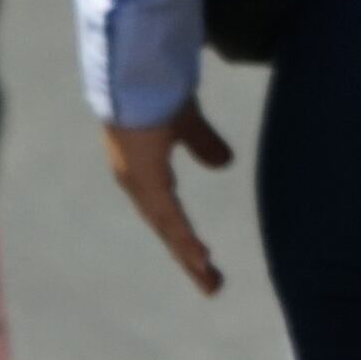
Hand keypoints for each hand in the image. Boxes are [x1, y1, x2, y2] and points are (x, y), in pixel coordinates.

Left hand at [106, 100, 232, 296]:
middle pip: (167, 228)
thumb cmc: (157, 89)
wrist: (136, 73)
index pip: (168, 211)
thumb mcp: (188, 121)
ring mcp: (139, 182)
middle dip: (189, 257)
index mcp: (145, 169)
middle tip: (212, 286)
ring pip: (168, 227)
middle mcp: (138, 181)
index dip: (185, 235)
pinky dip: (184, 237)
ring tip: (211, 280)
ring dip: (189, 255)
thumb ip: (203, 143)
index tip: (204, 258)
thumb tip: (224, 164)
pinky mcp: (145, 178)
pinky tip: (200, 256)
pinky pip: (168, 215)